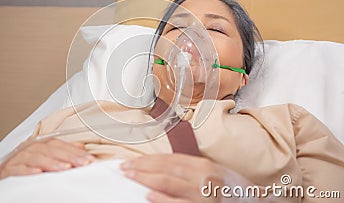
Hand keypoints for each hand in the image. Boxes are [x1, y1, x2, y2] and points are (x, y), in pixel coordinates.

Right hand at [0, 138, 94, 179]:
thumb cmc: (26, 165)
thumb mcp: (47, 157)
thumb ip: (64, 151)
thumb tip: (82, 147)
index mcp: (40, 144)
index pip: (60, 144)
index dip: (75, 151)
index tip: (89, 159)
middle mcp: (29, 148)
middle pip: (50, 149)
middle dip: (68, 155)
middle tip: (82, 163)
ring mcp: (18, 158)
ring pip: (36, 157)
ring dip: (51, 162)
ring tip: (65, 167)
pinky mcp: (7, 170)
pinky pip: (17, 169)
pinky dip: (28, 170)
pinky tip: (38, 173)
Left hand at [120, 154, 237, 202]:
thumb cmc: (233, 190)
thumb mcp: (213, 173)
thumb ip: (191, 169)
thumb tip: (162, 169)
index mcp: (204, 166)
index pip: (170, 160)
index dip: (149, 159)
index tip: (134, 160)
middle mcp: (204, 177)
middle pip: (167, 168)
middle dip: (143, 167)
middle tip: (125, 167)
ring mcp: (204, 195)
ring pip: (170, 183)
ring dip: (147, 178)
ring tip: (131, 176)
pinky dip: (163, 199)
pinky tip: (149, 195)